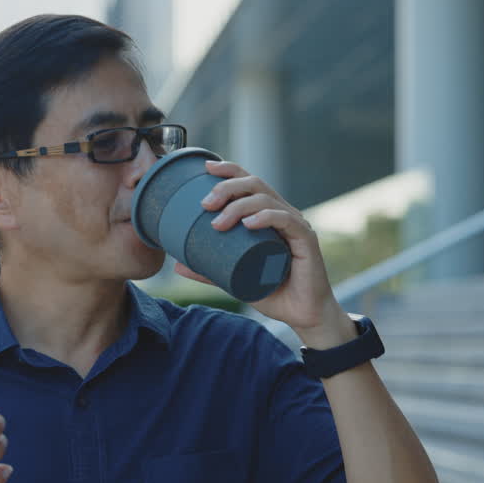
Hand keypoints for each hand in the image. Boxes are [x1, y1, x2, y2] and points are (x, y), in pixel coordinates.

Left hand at [177, 160, 355, 346]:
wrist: (302, 314)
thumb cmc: (272, 292)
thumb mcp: (233, 279)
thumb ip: (209, 271)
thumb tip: (177, 265)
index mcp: (268, 215)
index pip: (249, 182)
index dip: (229, 170)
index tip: (206, 168)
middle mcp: (283, 214)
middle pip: (255, 184)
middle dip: (227, 187)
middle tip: (205, 204)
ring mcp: (296, 225)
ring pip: (267, 200)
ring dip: (239, 205)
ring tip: (218, 223)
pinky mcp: (306, 240)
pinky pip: (286, 221)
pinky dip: (266, 218)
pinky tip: (249, 224)